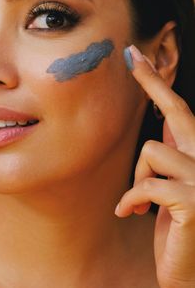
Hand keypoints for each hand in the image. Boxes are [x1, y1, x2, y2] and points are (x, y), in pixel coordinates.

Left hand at [115, 44, 194, 287]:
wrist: (190, 274)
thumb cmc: (177, 231)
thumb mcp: (170, 189)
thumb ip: (170, 160)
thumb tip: (158, 133)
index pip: (181, 112)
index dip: (159, 83)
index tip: (138, 57)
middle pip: (179, 111)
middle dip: (152, 80)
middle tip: (130, 54)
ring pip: (151, 152)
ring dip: (137, 179)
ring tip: (138, 202)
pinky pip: (146, 185)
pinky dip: (131, 200)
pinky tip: (132, 214)